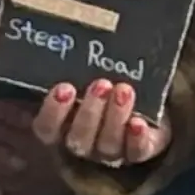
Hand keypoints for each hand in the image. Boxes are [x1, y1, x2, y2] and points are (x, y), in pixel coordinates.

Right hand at [32, 76, 172, 172]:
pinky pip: (136, 152)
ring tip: (123, 90)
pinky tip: (138, 123)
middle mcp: (83, 143)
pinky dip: (136, 139)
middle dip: (89, 112)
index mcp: (61, 126)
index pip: (46, 128)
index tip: (64, 88)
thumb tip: (67, 42)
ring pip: (107, 145)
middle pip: (78, 140)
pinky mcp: (138, 152)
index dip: (52, 112)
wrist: (147, 98)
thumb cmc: (105, 83)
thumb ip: (76, 69)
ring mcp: (111, 152)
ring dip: (114, 117)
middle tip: (101, 84)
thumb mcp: (87, 74)